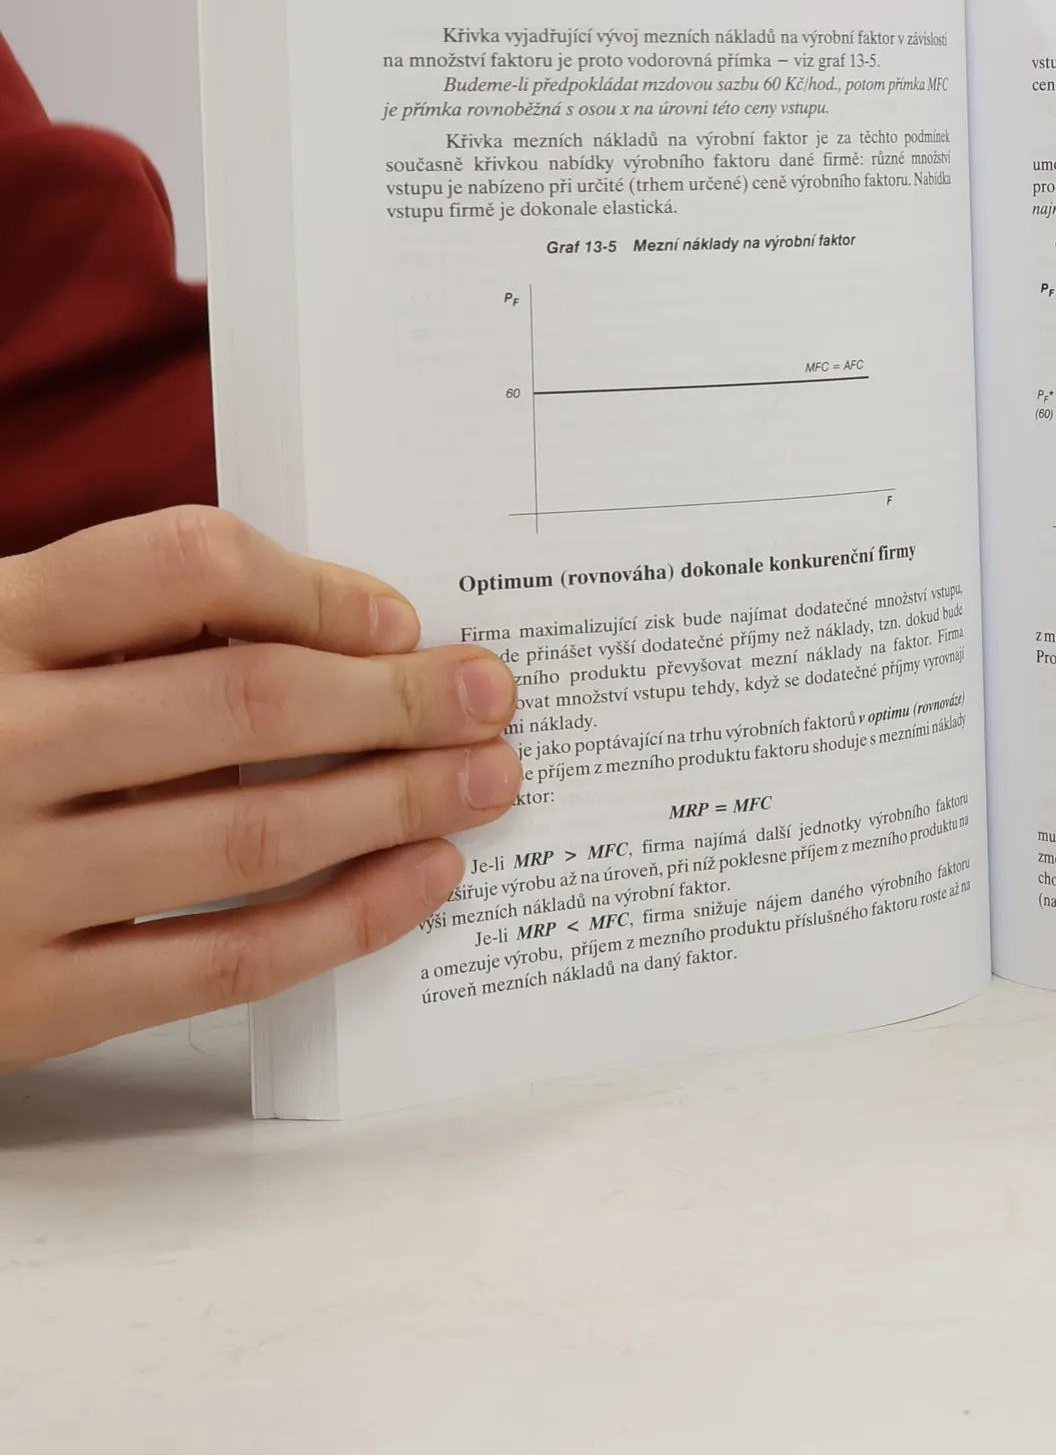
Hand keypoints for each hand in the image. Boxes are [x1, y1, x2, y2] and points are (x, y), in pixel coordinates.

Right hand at [0, 507, 519, 1069]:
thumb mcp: (0, 648)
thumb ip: (128, 631)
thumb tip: (350, 634)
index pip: (184, 565)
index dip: (315, 586)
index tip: (400, 617)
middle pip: (244, 701)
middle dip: (397, 699)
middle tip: (494, 696)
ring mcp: (0, 880)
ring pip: (250, 834)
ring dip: (397, 803)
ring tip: (487, 780)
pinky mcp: (21, 1001)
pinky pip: (222, 964)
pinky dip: (344, 919)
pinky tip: (425, 879)